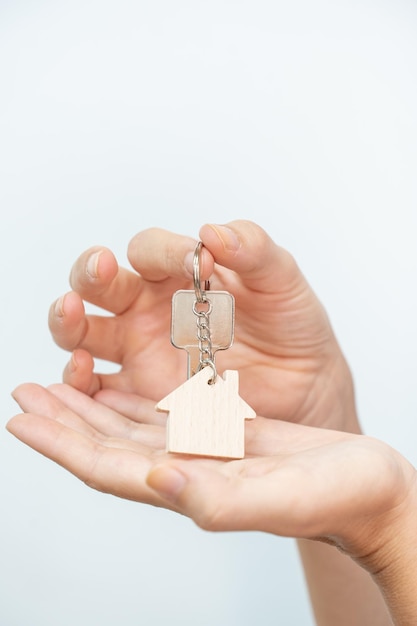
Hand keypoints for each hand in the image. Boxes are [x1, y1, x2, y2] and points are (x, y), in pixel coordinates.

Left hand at [7, 383, 415, 583]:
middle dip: (62, 420)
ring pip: (128, 426)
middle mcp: (186, 469)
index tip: (21, 417)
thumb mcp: (282, 495)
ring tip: (56, 383)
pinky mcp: (222, 432)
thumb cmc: (340, 498)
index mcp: (190, 487)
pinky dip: (132, 398)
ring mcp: (202, 451)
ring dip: (89, 405)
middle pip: (106, 445)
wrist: (373, 487)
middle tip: (23, 391)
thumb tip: (157, 481)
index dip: (61, 443)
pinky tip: (116, 384)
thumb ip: (217, 498)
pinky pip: (163, 413)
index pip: (106, 467)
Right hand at [49, 221, 356, 430]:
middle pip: (99, 283)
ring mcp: (140, 350)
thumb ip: (253, 250)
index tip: (199, 261)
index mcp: (179, 272)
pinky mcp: (139, 393)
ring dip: (67, 320)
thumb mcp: (282, 281)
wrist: (305, 387)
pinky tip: (81, 371)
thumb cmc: (292, 326)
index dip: (164, 251)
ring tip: (69, 311)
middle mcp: (150, 306)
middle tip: (101, 267)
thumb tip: (213, 230)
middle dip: (90, 272)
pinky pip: (95, 388)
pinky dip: (78, 381)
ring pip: (83, 331)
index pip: (150, 249)